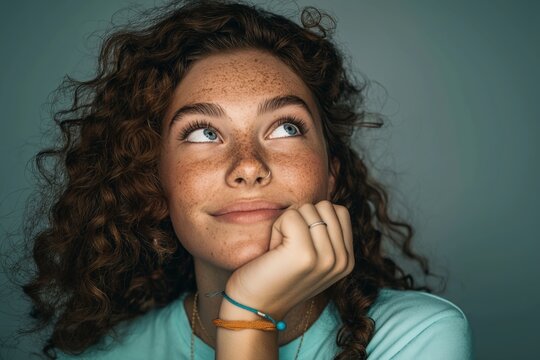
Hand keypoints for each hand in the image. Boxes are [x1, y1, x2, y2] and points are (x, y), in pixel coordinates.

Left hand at [224, 200, 353, 319]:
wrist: (254, 306)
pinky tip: (274, 250)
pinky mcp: (305, 255)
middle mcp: (342, 260)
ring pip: (308, 208)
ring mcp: (326, 258)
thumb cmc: (276, 274)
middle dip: (301, 218)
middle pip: (325, 206)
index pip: (339, 211)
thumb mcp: (311, 256)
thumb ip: (324, 233)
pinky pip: (292, 215)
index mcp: (346, 260)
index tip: (299, 244)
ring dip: (287, 223)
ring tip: (281, 249)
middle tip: (288, 246)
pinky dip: (277, 227)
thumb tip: (324, 204)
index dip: (313, 218)